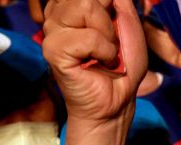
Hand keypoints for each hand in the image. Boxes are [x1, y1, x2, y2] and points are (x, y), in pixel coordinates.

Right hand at [42, 0, 146, 125]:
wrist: (118, 99)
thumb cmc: (122, 64)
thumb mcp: (129, 22)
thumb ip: (119, 0)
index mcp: (70, 5)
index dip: (108, 5)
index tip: (111, 28)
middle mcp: (57, 14)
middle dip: (108, 18)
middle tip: (109, 42)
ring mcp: (52, 31)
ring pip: (85, 6)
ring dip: (106, 34)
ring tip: (105, 52)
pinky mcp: (52, 50)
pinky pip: (88, 37)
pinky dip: (104, 51)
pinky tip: (101, 63)